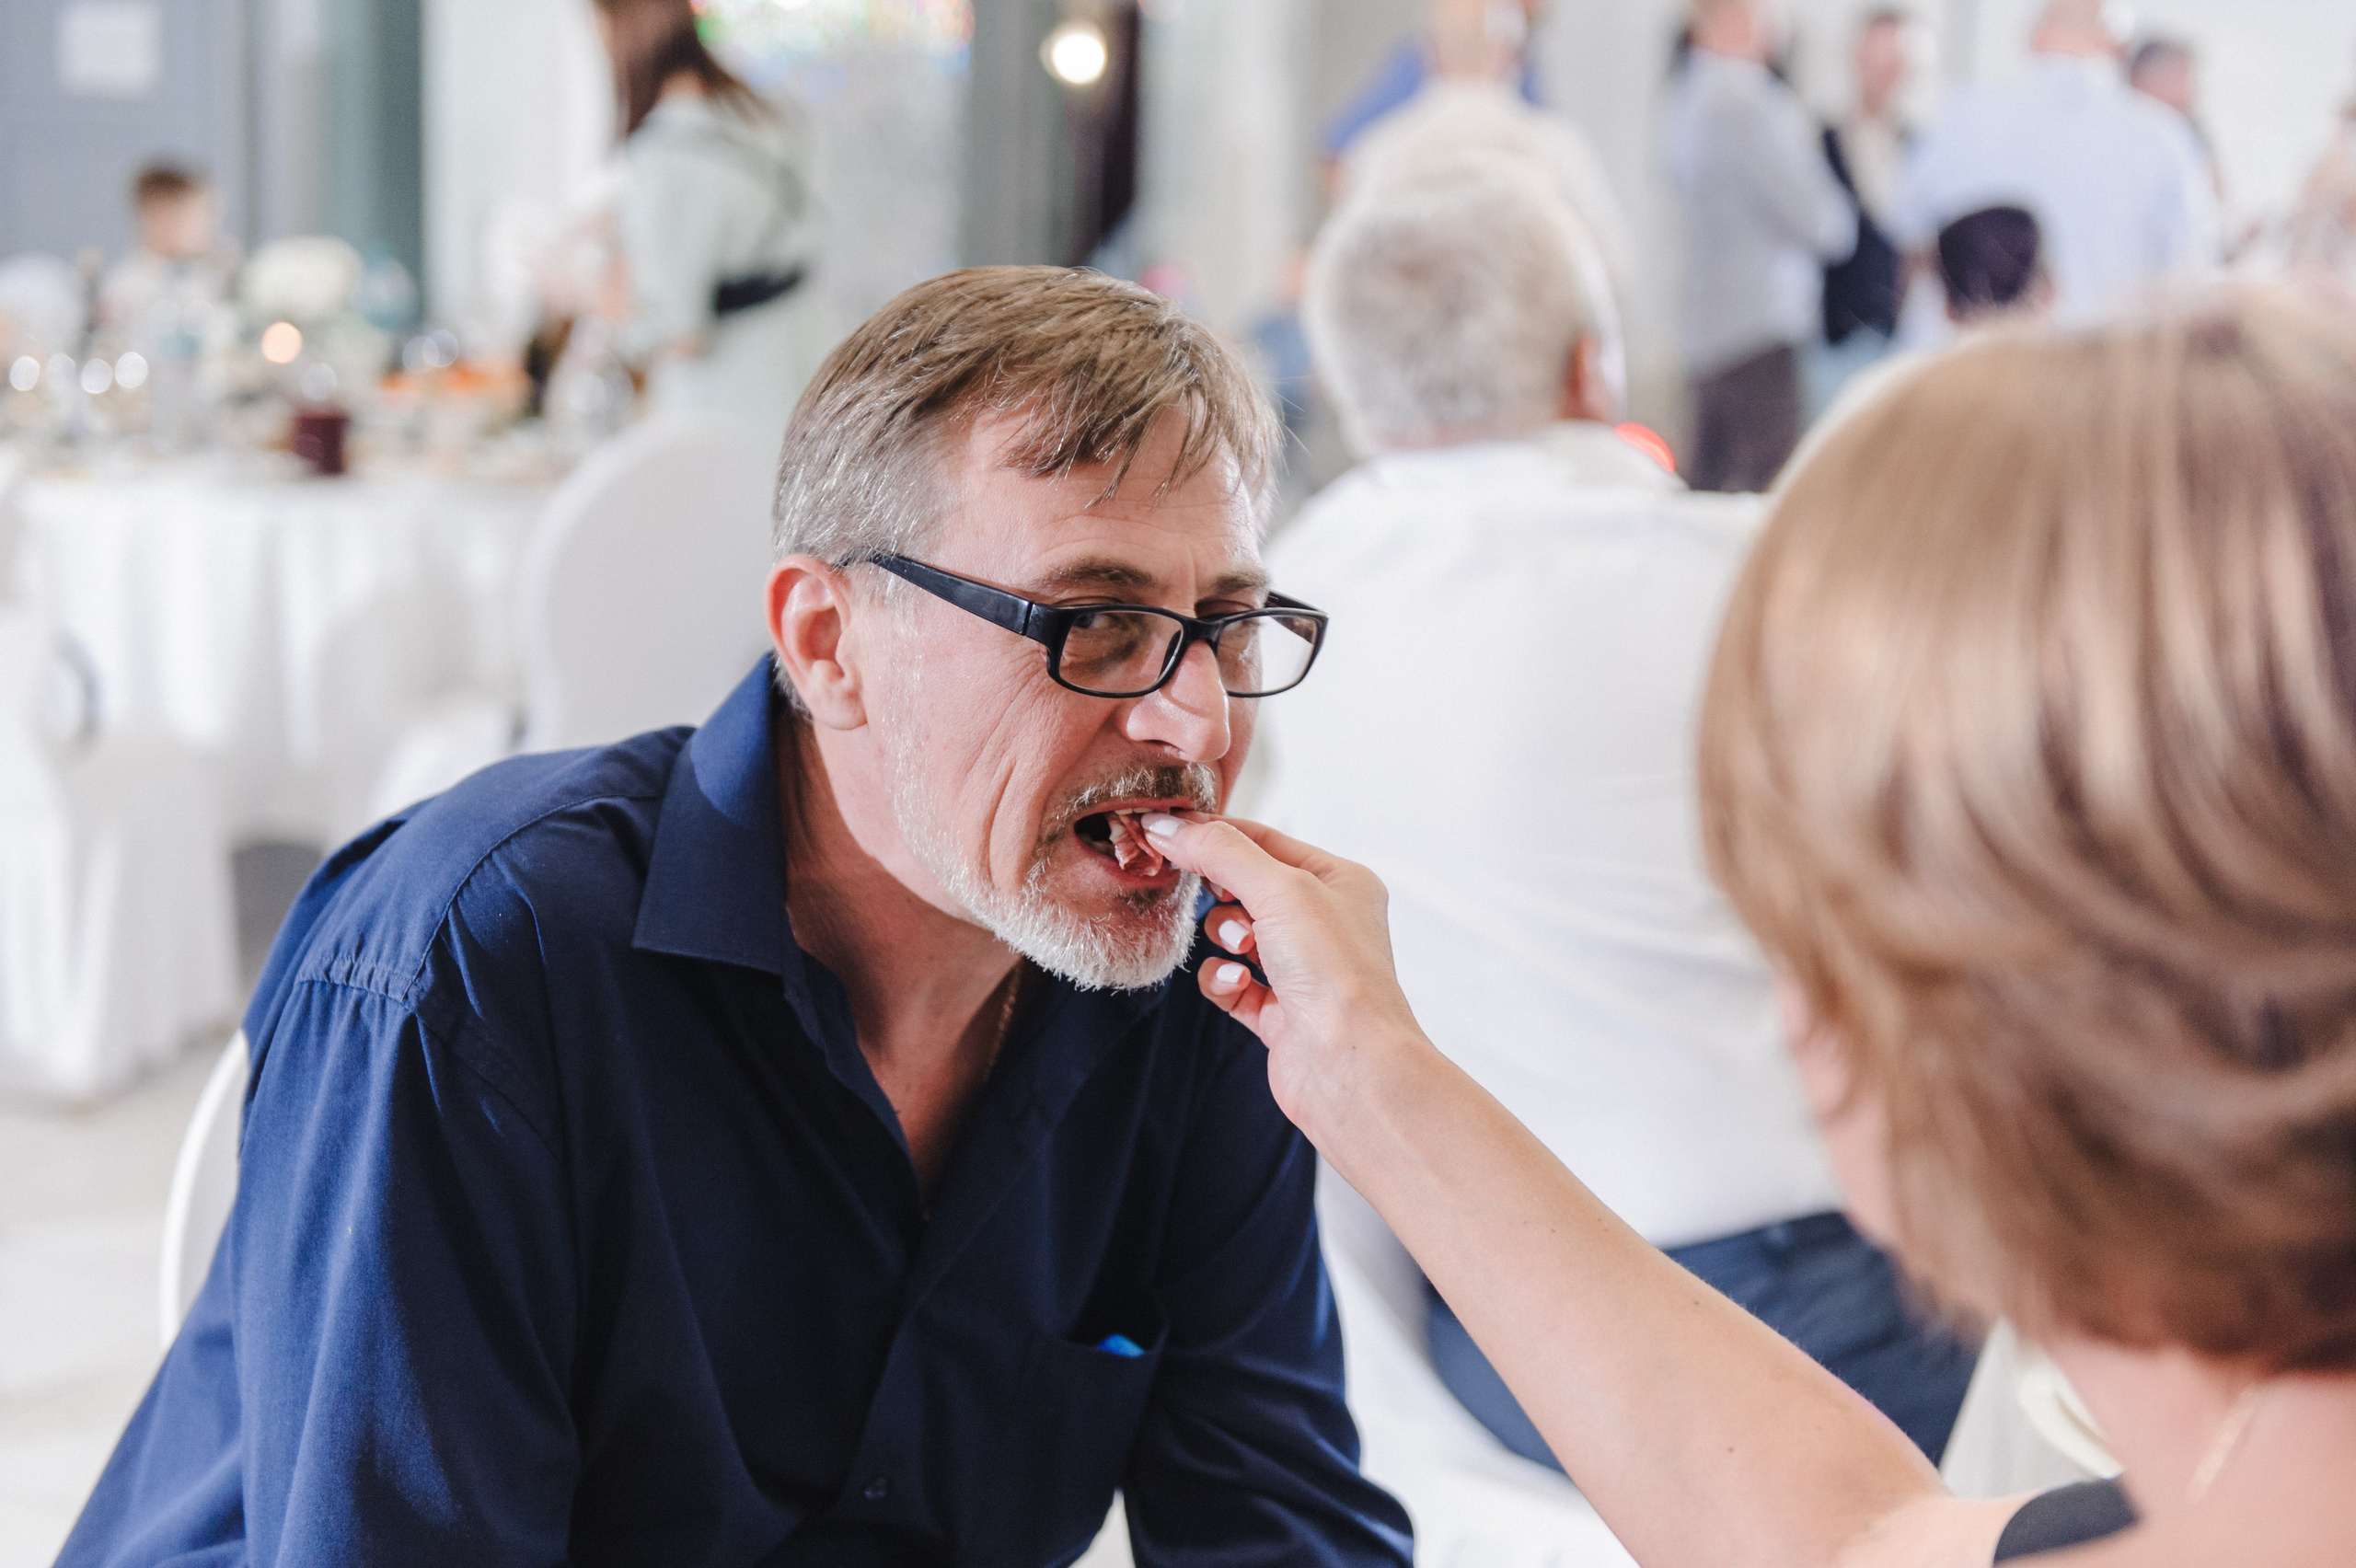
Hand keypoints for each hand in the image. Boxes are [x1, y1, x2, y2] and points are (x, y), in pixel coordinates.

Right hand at [1140, 814, 1427, 1139]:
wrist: (1352, 1069)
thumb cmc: (1337, 975)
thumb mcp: (1279, 890)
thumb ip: (1219, 852)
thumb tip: (1167, 826)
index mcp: (1340, 881)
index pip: (1264, 840)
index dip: (1213, 835)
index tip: (1161, 831)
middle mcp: (1325, 922)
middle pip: (1245, 885)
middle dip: (1222, 893)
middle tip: (1214, 897)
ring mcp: (1302, 969)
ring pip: (1234, 934)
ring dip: (1225, 938)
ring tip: (1244, 951)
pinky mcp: (1278, 1012)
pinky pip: (1230, 981)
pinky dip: (1224, 980)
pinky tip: (1239, 987)